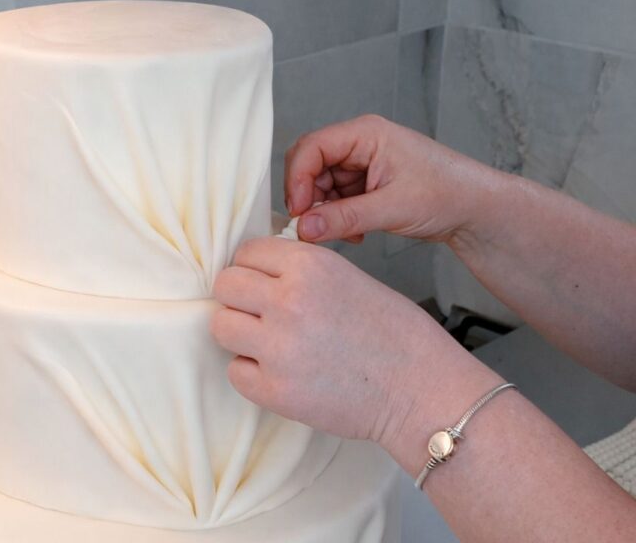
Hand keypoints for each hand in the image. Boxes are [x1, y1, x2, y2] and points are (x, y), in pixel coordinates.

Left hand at [210, 236, 486, 447]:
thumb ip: (300, 272)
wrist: (421, 390)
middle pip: (226, 285)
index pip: (246, 252)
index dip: (254, 269)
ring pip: (221, 326)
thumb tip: (257, 273)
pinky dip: (252, 373)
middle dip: (240, 299)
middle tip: (261, 315)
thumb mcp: (349, 278)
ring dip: (240, 334)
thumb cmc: (396, 336)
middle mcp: (288, 300)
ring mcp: (277, 347)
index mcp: (309, 265)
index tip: (263, 283)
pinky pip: (235, 372)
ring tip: (270, 344)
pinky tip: (281, 373)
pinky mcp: (274, 389)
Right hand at [284, 114, 504, 243]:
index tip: (298, 211)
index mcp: (366, 134)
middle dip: (307, 198)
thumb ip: (344, 218)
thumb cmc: (449, 193)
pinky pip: (334, 199)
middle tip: (311, 226)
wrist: (476, 210)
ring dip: (323, 212)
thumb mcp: (392, 208)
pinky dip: (337, 218)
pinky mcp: (365, 183)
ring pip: (320, 186)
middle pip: (310, 166)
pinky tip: (355, 233)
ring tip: (345, 233)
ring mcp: (361, 163)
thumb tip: (305, 227)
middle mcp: (360, 144)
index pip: (311, 148)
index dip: (297, 180)